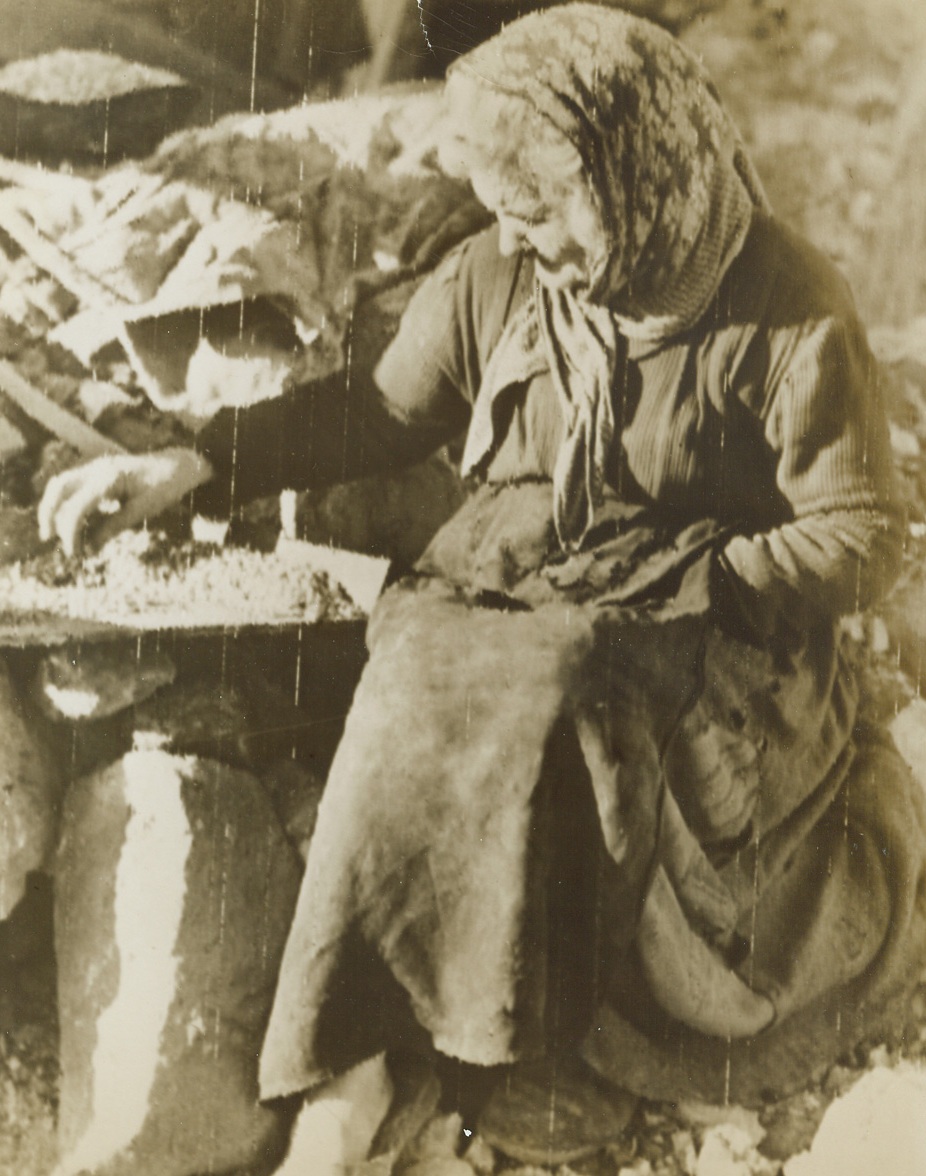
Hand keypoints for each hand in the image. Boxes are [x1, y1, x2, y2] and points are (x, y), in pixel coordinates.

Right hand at [38, 448, 213, 555]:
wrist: (179, 465)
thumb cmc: (165, 486)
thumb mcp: (143, 510)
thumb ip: (114, 527)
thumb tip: (90, 549)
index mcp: (110, 477)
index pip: (77, 507)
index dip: (71, 533)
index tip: (75, 553)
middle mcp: (97, 468)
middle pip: (58, 487)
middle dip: (49, 514)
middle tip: (49, 539)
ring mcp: (96, 467)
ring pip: (62, 484)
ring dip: (55, 507)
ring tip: (57, 534)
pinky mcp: (98, 472)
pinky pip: (74, 485)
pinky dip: (68, 503)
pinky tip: (75, 524)